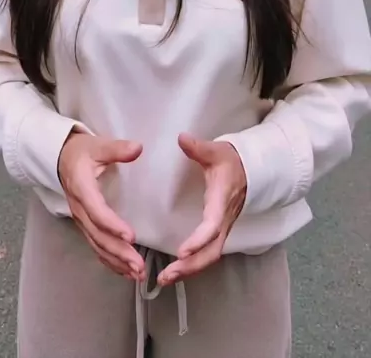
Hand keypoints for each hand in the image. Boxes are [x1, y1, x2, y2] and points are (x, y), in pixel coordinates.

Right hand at [58, 130, 145, 280]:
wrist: (61, 158)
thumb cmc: (81, 151)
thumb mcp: (97, 145)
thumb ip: (117, 148)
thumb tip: (137, 148)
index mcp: (82, 188)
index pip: (96, 211)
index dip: (112, 225)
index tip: (131, 236)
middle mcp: (79, 208)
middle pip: (97, 235)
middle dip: (118, 252)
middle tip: (139, 265)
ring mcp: (80, 219)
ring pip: (97, 245)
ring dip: (116, 261)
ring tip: (137, 272)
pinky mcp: (84, 225)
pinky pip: (96, 246)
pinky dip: (110, 261)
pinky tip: (125, 270)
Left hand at [158, 133, 246, 285]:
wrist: (252, 169)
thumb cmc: (231, 161)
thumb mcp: (216, 151)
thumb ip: (198, 147)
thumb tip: (181, 138)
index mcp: (221, 201)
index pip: (212, 226)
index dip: (198, 240)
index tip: (181, 251)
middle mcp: (223, 220)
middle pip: (211, 252)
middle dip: (190, 266)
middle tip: (166, 275)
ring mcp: (223, 228)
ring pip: (210, 256)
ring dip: (189, 269)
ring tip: (165, 278)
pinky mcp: (219, 231)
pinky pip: (208, 253)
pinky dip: (193, 264)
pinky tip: (176, 270)